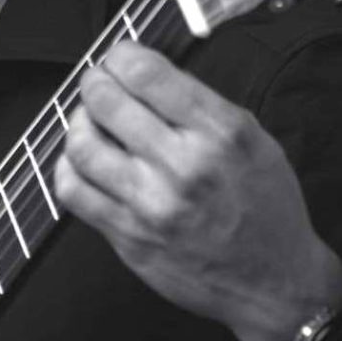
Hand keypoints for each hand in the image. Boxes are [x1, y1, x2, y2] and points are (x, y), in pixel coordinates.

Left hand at [53, 41, 341, 340]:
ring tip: (91, 124)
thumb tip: (139, 71)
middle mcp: (183, 167)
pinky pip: (72, 190)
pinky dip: (67, 167)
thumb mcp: (250, 138)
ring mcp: (151, 204)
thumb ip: (195, 102)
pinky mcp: (128, 236)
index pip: (145, 73)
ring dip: (79, 124)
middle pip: (104, 101)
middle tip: (98, 86)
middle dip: (94, 83)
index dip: (120, 56)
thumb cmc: (263, 206)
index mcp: (219, 133)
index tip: (118, 58)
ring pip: (80, 144)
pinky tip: (83, 162)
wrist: (274, 284)